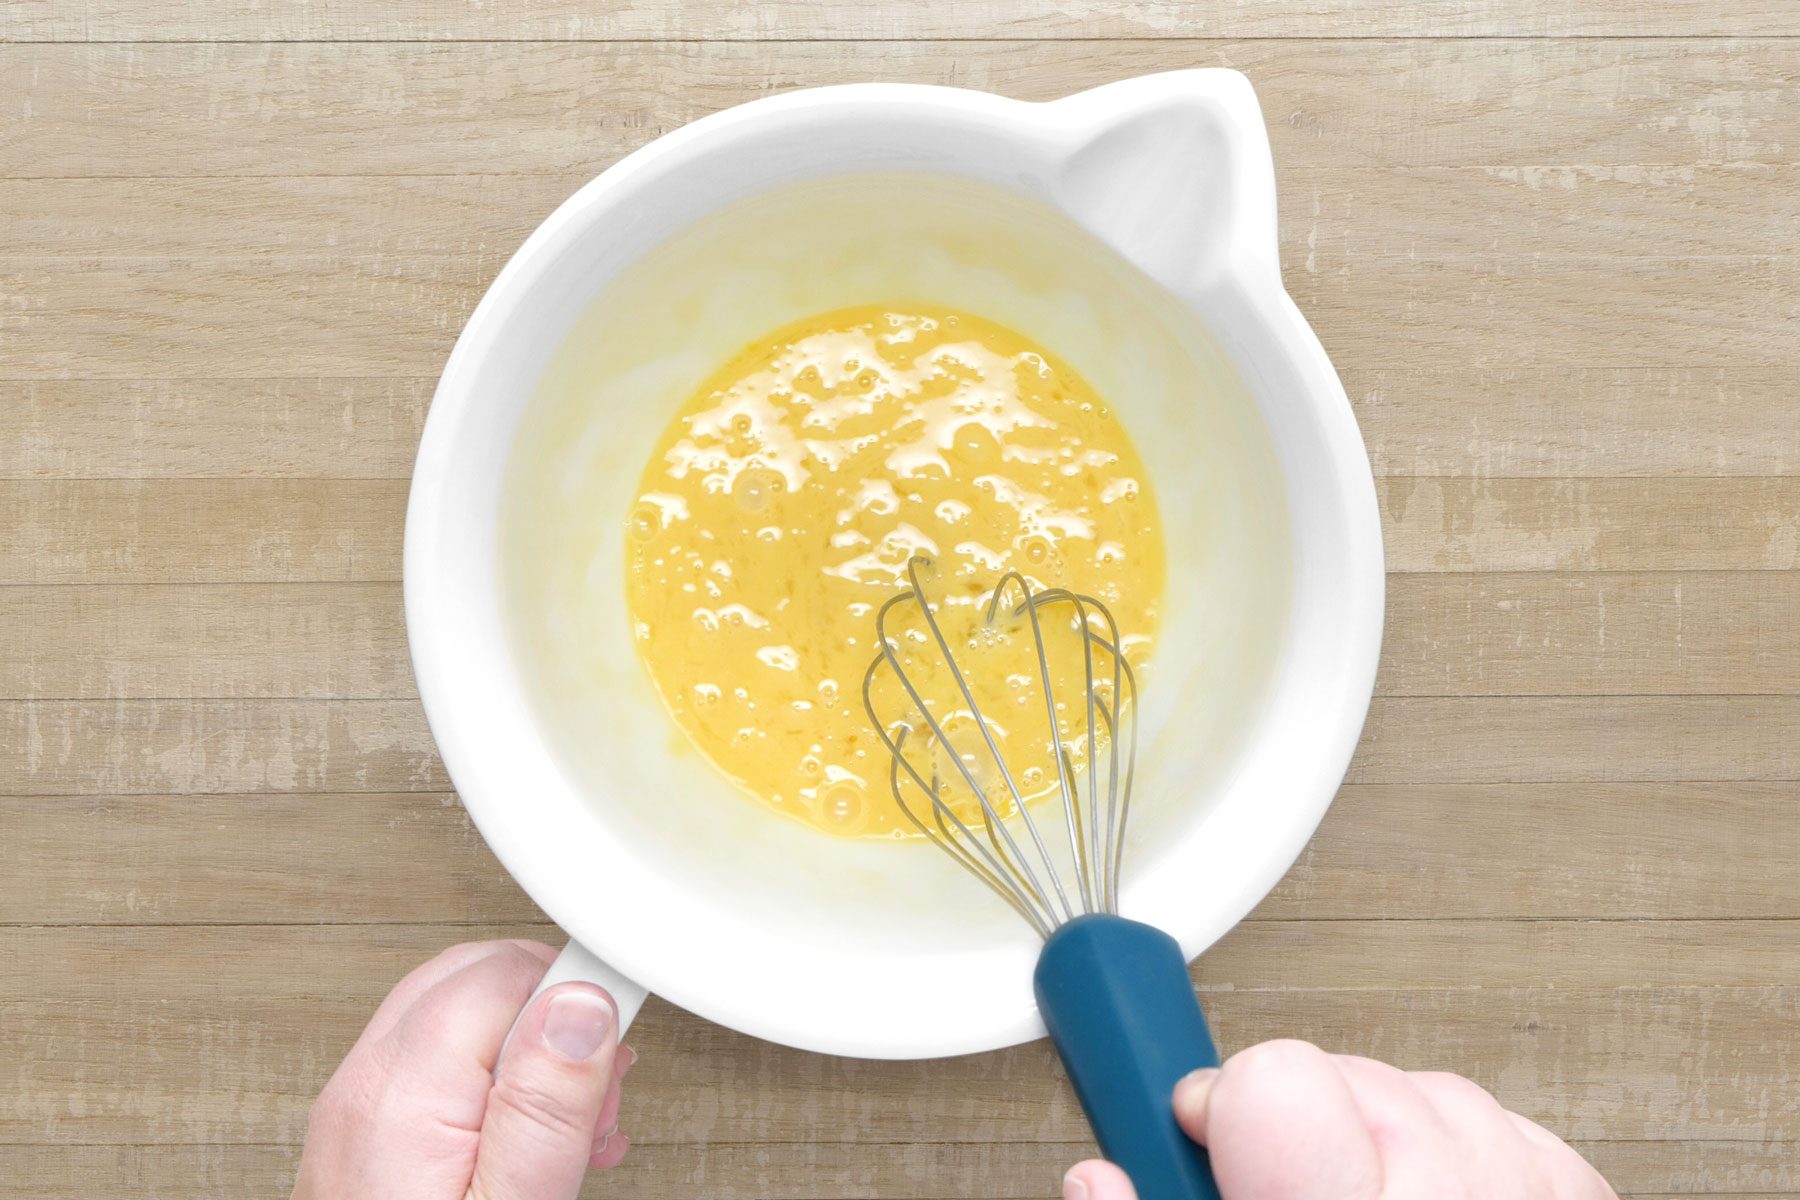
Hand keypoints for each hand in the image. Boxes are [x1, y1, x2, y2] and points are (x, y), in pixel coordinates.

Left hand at [293, 940, 634, 1199]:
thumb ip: (547, 1104)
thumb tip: (580, 1003)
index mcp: (403, 1094)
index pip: (505, 975)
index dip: (577, 996)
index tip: (618, 1050)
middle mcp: (367, 1084)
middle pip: (479, 978)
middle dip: (554, 1015)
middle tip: (598, 1094)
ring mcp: (356, 1105)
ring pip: (460, 1012)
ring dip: (529, 1046)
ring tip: (572, 1125)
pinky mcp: (362, 1128)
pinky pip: (437, 1059)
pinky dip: (494, 1075)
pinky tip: (531, 1135)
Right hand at [1062, 1039, 1615, 1199]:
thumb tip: (1099, 1182)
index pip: (1276, 1090)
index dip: (1217, 1104)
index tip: (1196, 1130)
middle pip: (1340, 1079)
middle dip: (1286, 1127)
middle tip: (1256, 1195)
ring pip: (1426, 1090)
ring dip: (1371, 1133)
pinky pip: (1512, 1132)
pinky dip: (1462, 1154)